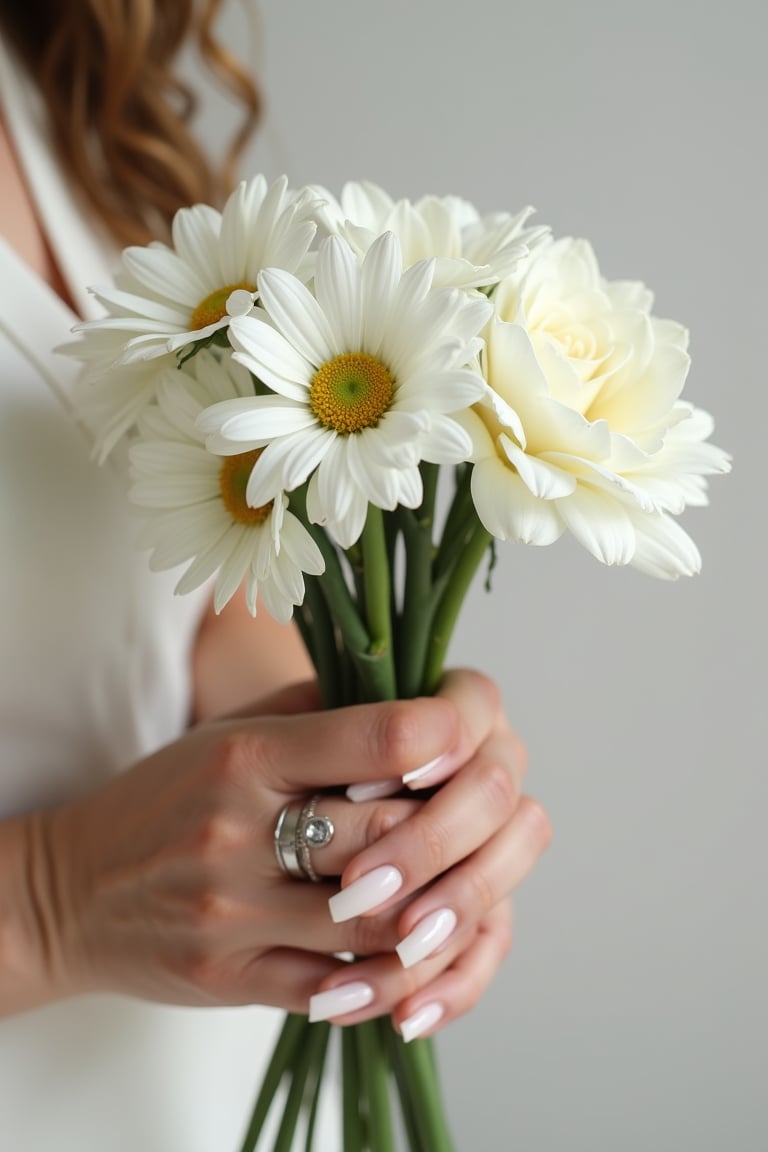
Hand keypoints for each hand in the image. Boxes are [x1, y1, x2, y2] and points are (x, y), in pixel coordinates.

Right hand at [23, 671, 534, 1016]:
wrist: (72, 889)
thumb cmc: (171, 797)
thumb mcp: (232, 730)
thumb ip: (326, 712)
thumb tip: (425, 708)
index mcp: (247, 754)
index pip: (384, 736)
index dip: (449, 736)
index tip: (465, 739)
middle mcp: (238, 830)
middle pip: (397, 833)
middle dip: (459, 830)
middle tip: (481, 820)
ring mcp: (233, 912)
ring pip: (381, 922)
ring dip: (441, 912)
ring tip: (463, 891)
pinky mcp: (229, 978)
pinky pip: (338, 991)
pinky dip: (393, 979)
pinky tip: (416, 957)